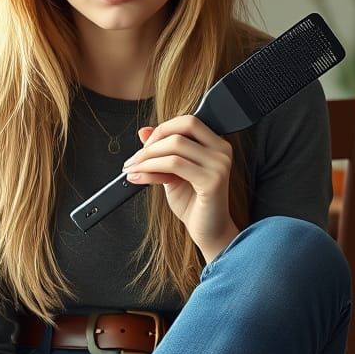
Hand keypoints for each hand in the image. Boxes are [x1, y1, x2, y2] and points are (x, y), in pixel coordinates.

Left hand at [122, 116, 236, 258]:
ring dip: (146, 157)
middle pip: (182, 129)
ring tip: (132, 169)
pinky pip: (174, 165)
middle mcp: (222, 151)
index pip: (188, 122)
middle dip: (152, 142)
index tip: (144, 146)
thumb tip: (144, 131)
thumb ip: (162, 151)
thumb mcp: (172, 172)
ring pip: (174, 147)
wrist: (208, 231)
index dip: (163, 129)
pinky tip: (139, 177)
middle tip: (134, 159)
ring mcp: (219, 165)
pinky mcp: (212, 181)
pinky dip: (151, 169)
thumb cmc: (193, 204)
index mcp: (216, 144)